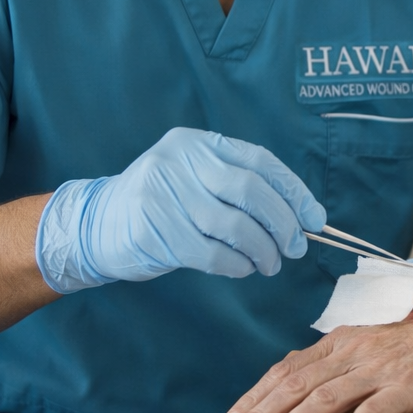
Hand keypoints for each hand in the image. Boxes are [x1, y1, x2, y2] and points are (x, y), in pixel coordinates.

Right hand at [35, 127, 325, 292]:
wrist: (97, 225)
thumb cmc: (166, 207)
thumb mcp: (199, 182)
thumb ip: (242, 190)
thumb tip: (302, 219)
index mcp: (200, 143)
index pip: (260, 162)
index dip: (293, 192)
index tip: (315, 220)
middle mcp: (180, 160)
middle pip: (249, 190)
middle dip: (282, 223)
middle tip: (295, 248)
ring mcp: (162, 191)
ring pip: (232, 224)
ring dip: (261, 249)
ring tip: (270, 264)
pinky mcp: (151, 227)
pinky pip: (209, 251)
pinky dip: (235, 264)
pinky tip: (244, 269)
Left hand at [216, 300, 412, 412]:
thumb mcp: (365, 340)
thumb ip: (332, 360)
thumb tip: (292, 379)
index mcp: (340, 342)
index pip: (285, 370)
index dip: (253, 397)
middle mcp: (353, 353)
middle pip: (295, 386)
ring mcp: (379, 370)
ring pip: (324, 399)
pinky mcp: (406, 388)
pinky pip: (373, 411)